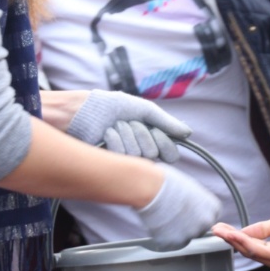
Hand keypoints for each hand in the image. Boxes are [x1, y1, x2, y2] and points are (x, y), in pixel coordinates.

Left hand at [64, 90, 191, 162]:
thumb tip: (188, 133)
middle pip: (154, 153)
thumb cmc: (109, 106)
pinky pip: (122, 158)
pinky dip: (115, 140)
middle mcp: (140, 151)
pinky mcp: (110, 164)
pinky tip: (106, 134)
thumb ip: (165, 121)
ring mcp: (124, 159)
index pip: (170, 154)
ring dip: (126, 134)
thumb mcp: (142, 109)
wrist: (81, 111)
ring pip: (138, 155)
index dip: (165, 143)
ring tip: (114, 126)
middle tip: (128, 122)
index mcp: (150, 139)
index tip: (155, 130)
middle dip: (141, 133)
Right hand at [136, 163, 221, 250]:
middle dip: (187, 225)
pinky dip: (163, 236)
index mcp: (213, 209)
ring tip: (165, 217)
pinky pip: (170, 242)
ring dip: (175, 231)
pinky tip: (159, 223)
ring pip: (184, 237)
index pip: (208, 219)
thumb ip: (198, 203)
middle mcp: (205, 223)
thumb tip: (195, 208)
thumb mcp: (192, 189)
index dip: (196, 216)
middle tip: (174, 215)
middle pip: (198, 230)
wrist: (153, 190)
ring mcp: (191, 234)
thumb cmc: (169, 184)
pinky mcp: (175, 243)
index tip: (187, 212)